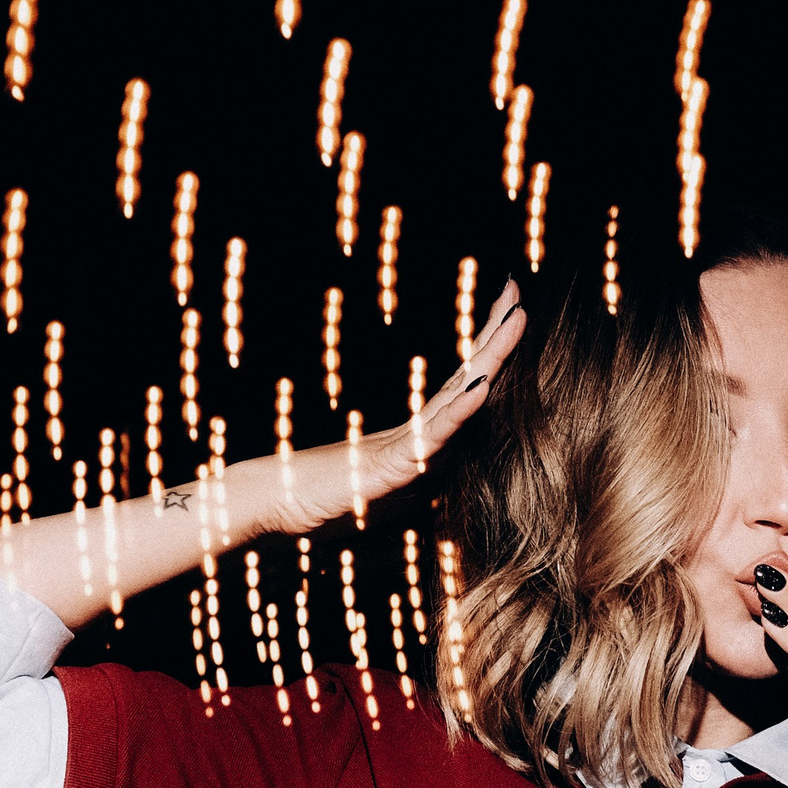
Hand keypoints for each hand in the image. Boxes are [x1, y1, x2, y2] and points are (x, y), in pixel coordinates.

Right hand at [262, 283, 525, 537]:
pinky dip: (460, 412)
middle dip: (495, 335)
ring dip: (490, 356)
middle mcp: (414, 429)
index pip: (463, 387)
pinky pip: (433, 436)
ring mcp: (404, 442)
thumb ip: (409, 482)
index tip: (511, 310)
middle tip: (516, 289)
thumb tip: (436, 486)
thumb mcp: (381, 493)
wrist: (271, 499)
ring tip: (515, 317)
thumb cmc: (318, 497)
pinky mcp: (392, 464)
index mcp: (416, 434)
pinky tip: (483, 388)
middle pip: (467, 377)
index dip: (489, 351)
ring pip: (459, 394)